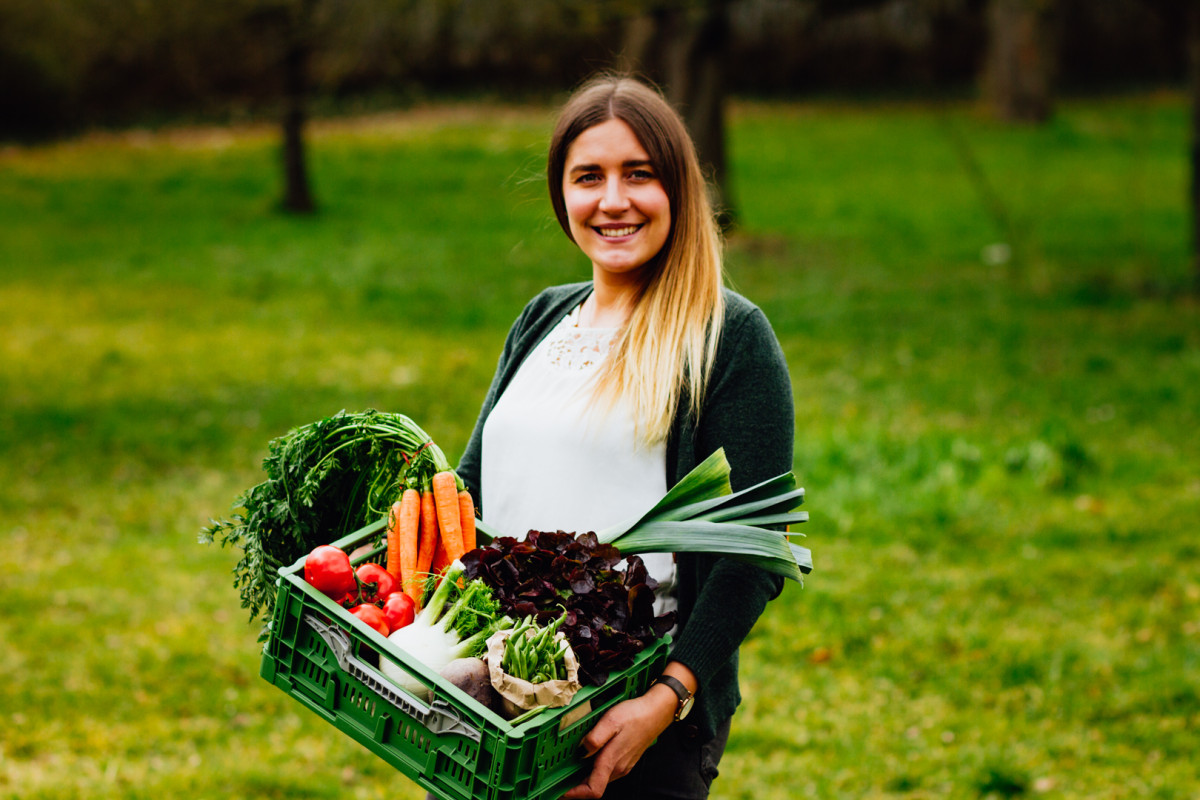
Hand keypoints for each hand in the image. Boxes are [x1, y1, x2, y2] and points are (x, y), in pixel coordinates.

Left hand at [560, 688, 676, 799]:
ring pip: (600, 779)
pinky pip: (606, 771)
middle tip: (559, 779)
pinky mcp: (625, 760)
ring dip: (584, 778)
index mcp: (612, 761)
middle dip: (575, 786)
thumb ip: (595, 738)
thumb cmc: (635, 715)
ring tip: (570, 768)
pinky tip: (589, 758)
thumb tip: (582, 751)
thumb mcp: (611, 721)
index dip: (575, 794)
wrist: (656, 712)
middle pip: (594, 786)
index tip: (561, 791)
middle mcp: (618, 768)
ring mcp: (622, 766)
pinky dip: (594, 770)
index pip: (593, 790)